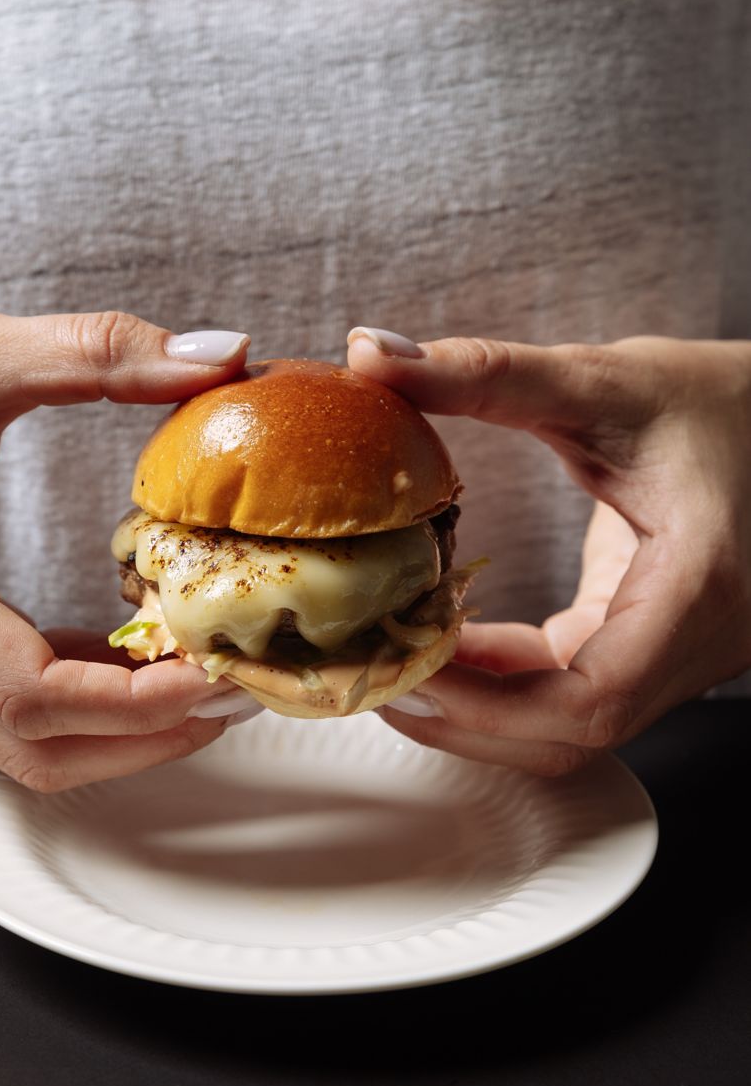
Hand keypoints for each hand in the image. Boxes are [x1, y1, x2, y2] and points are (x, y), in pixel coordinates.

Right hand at [0, 310, 253, 790]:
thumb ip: (100, 354)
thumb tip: (221, 352)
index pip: (35, 695)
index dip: (140, 706)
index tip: (217, 675)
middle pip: (31, 745)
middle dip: (142, 736)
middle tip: (231, 697)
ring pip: (9, 741)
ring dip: (108, 731)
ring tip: (196, 683)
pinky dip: (67, 701)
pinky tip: (126, 661)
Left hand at [347, 328, 750, 772]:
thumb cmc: (714, 398)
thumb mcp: (601, 382)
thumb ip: (485, 374)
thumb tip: (371, 352)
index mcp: (701, 589)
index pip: (592, 700)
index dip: (490, 707)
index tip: (406, 668)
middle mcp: (705, 643)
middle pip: (576, 733)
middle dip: (471, 721)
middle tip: (379, 676)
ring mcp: (685, 656)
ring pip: (575, 726)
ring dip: (484, 710)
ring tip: (400, 662)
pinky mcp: (655, 644)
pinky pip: (577, 689)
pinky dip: (509, 681)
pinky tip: (452, 638)